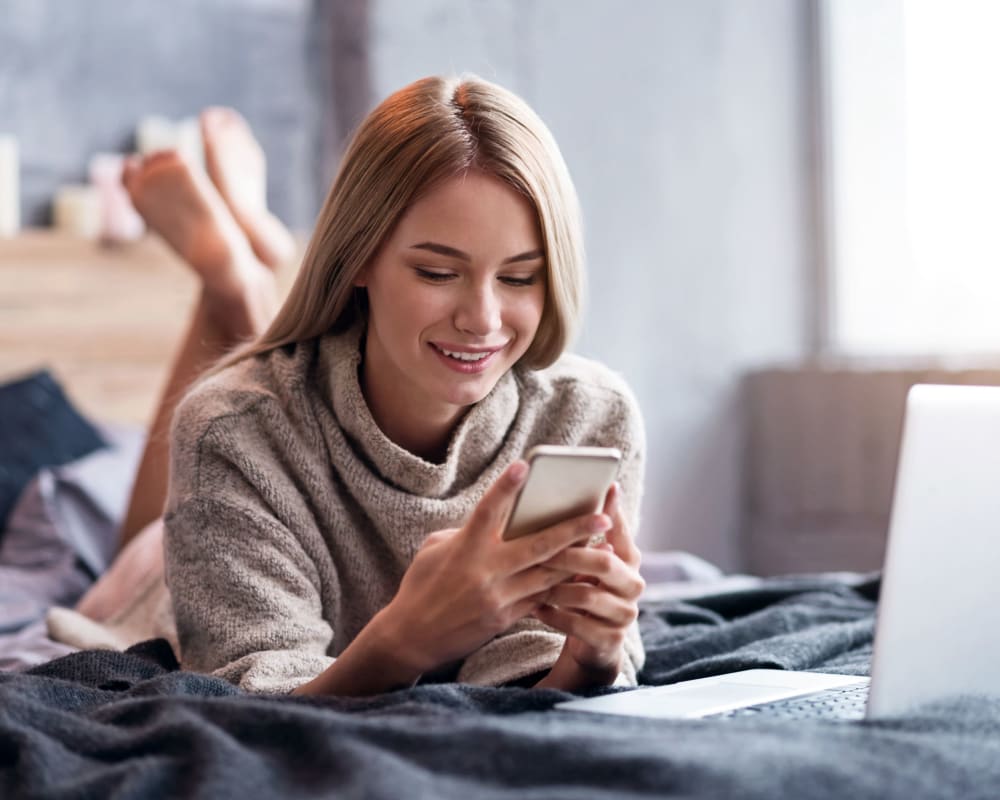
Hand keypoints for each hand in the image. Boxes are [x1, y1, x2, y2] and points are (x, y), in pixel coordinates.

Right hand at [378, 461, 612, 676]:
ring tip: (606, 544)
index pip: (487, 510)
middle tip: (603, 516)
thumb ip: (467, 532)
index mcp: (465, 548)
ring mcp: (499, 597)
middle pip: (538, 546)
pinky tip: (584, 574)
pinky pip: (542, 597)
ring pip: (549, 574)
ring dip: (579, 559)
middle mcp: (485, 571)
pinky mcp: (506, 617)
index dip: (505, 487)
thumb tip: (499, 520)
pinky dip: (563, 584)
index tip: (524, 465)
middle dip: (574, 530)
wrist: (412, 638)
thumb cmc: (421, 585)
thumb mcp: (435, 549)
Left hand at [533, 483, 644, 688]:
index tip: (607, 487)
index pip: (621, 532)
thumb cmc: (583, 591)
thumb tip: (561, 497)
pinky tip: (536, 607)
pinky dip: (553, 615)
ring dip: (556, 589)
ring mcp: (625, 615)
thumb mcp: (586, 565)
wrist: (591, 643)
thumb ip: (583, 539)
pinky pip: (577, 625)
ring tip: (533, 583)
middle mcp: (633, 586)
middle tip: (542, 550)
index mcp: (629, 561)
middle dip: (570, 555)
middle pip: (604, 562)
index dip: (613, 512)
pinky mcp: (611, 641)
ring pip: (587, 596)